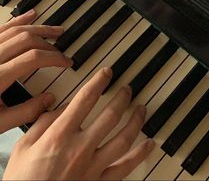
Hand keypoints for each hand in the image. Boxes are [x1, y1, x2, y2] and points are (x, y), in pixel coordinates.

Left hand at [0, 9, 71, 132]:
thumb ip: (26, 112)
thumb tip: (50, 100)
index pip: (34, 58)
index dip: (54, 58)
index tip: (66, 62)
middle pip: (27, 40)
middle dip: (49, 44)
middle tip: (62, 51)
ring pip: (16, 30)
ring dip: (38, 28)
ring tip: (55, 30)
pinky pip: (3, 27)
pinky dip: (18, 20)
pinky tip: (31, 15)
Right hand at [4, 68, 154, 179]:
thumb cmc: (23, 180)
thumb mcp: (23, 146)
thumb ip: (43, 122)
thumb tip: (61, 106)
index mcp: (61, 135)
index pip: (86, 99)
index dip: (99, 81)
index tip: (106, 73)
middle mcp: (81, 148)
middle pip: (110, 116)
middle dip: (122, 98)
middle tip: (127, 88)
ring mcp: (93, 167)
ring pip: (123, 139)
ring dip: (136, 121)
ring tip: (141, 109)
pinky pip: (126, 168)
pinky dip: (140, 155)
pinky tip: (149, 144)